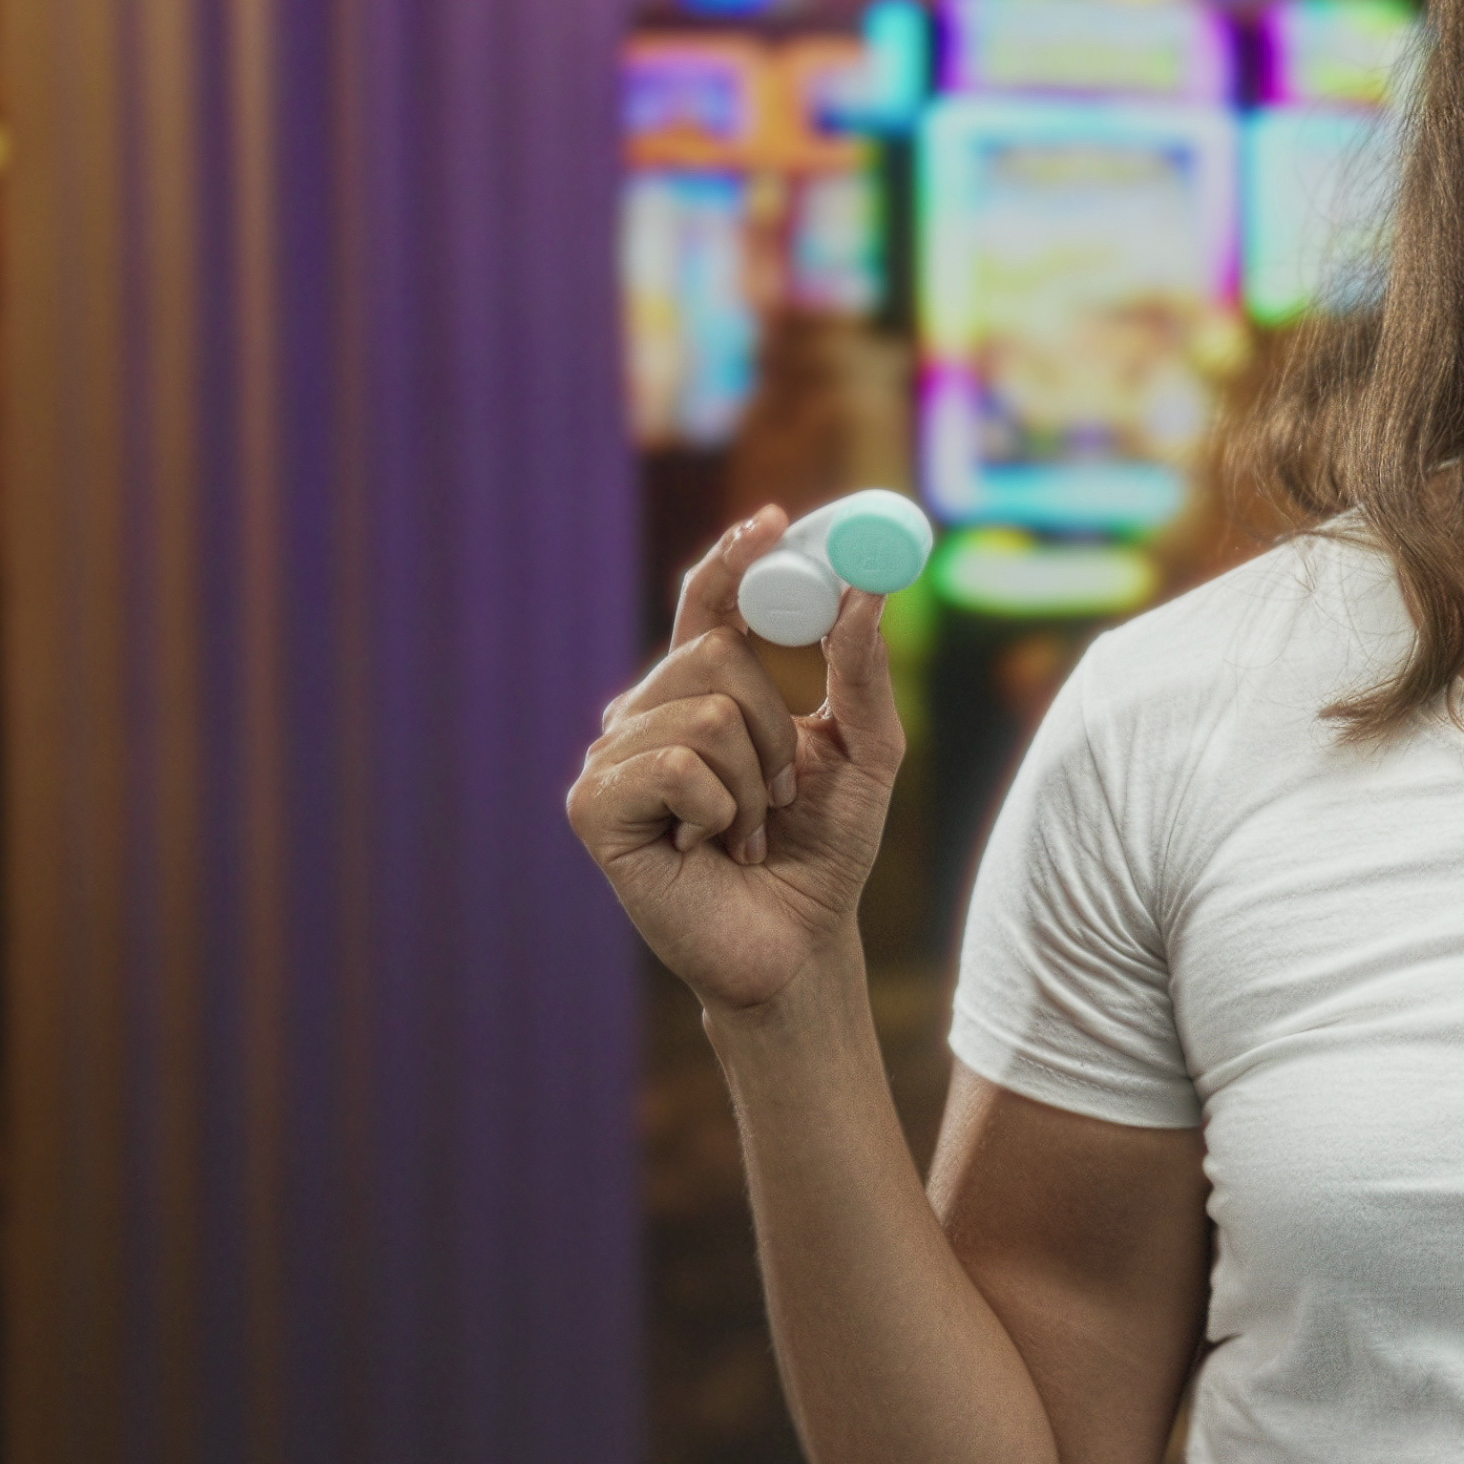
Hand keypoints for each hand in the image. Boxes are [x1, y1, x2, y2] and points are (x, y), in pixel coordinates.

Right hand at [563, 505, 906, 1013]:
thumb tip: (868, 587)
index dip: (734, 558)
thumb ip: (862, 667)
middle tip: (781, 795)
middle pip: (716, 652)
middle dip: (777, 727)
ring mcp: (612, 758)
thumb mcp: (866, 749)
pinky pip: (675, 764)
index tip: (775, 522)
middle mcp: (646, 714)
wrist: (797, 942)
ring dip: (755, 781)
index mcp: (702, 692)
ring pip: (703, 712)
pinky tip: (711, 847)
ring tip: (746, 829)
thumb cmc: (824, 849)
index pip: (706, 602)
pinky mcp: (594, 805)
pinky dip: (720, 810)